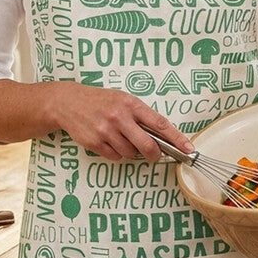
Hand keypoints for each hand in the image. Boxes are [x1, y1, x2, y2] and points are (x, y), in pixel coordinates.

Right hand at [53, 84, 192, 161]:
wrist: (68, 102)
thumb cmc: (100, 101)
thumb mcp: (123, 100)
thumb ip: (141, 116)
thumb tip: (161, 137)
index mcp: (131, 104)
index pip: (160, 123)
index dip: (177, 138)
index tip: (189, 148)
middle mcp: (119, 116)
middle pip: (147, 145)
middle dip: (154, 154)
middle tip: (154, 155)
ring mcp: (106, 130)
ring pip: (130, 153)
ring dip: (130, 151)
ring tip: (121, 138)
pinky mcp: (94, 142)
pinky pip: (114, 157)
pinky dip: (116, 153)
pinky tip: (109, 141)